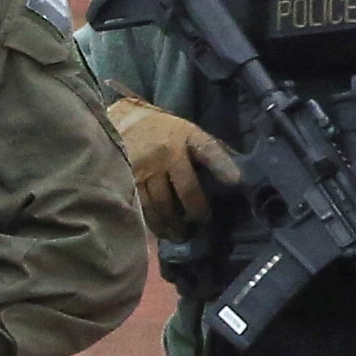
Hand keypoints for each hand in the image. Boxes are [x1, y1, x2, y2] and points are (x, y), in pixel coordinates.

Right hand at [105, 92, 239, 237]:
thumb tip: (235, 176)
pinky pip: (141, 209)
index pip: (207, 150)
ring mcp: (142, 170)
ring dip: (174, 224)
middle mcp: (164, 154)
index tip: (236, 181)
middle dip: (196, 213)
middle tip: (200, 224)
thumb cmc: (160, 130)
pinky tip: (161, 231)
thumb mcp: (186, 131)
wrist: (119, 121)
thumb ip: (208, 151)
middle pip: (186, 191)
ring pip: (162, 206)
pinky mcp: (125, 183)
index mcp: (184, 137)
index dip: (222, 165)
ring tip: (181, 234)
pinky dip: (153, 223)